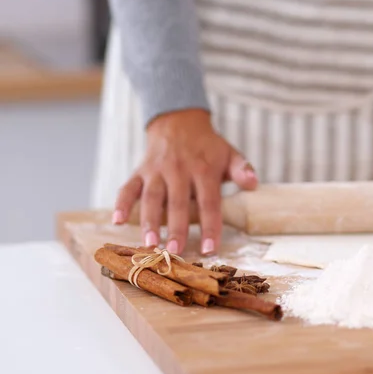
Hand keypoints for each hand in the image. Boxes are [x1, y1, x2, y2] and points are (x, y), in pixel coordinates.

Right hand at [111, 109, 257, 254]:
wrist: (178, 120)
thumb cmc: (207, 145)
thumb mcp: (229, 153)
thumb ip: (242, 169)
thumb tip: (254, 184)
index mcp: (204, 169)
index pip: (209, 202)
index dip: (210, 226)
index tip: (209, 249)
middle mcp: (179, 170)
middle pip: (178, 203)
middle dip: (176, 228)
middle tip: (175, 252)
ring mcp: (157, 170)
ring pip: (152, 198)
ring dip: (150, 221)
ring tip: (150, 244)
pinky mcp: (140, 170)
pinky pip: (128, 187)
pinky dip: (121, 203)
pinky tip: (116, 221)